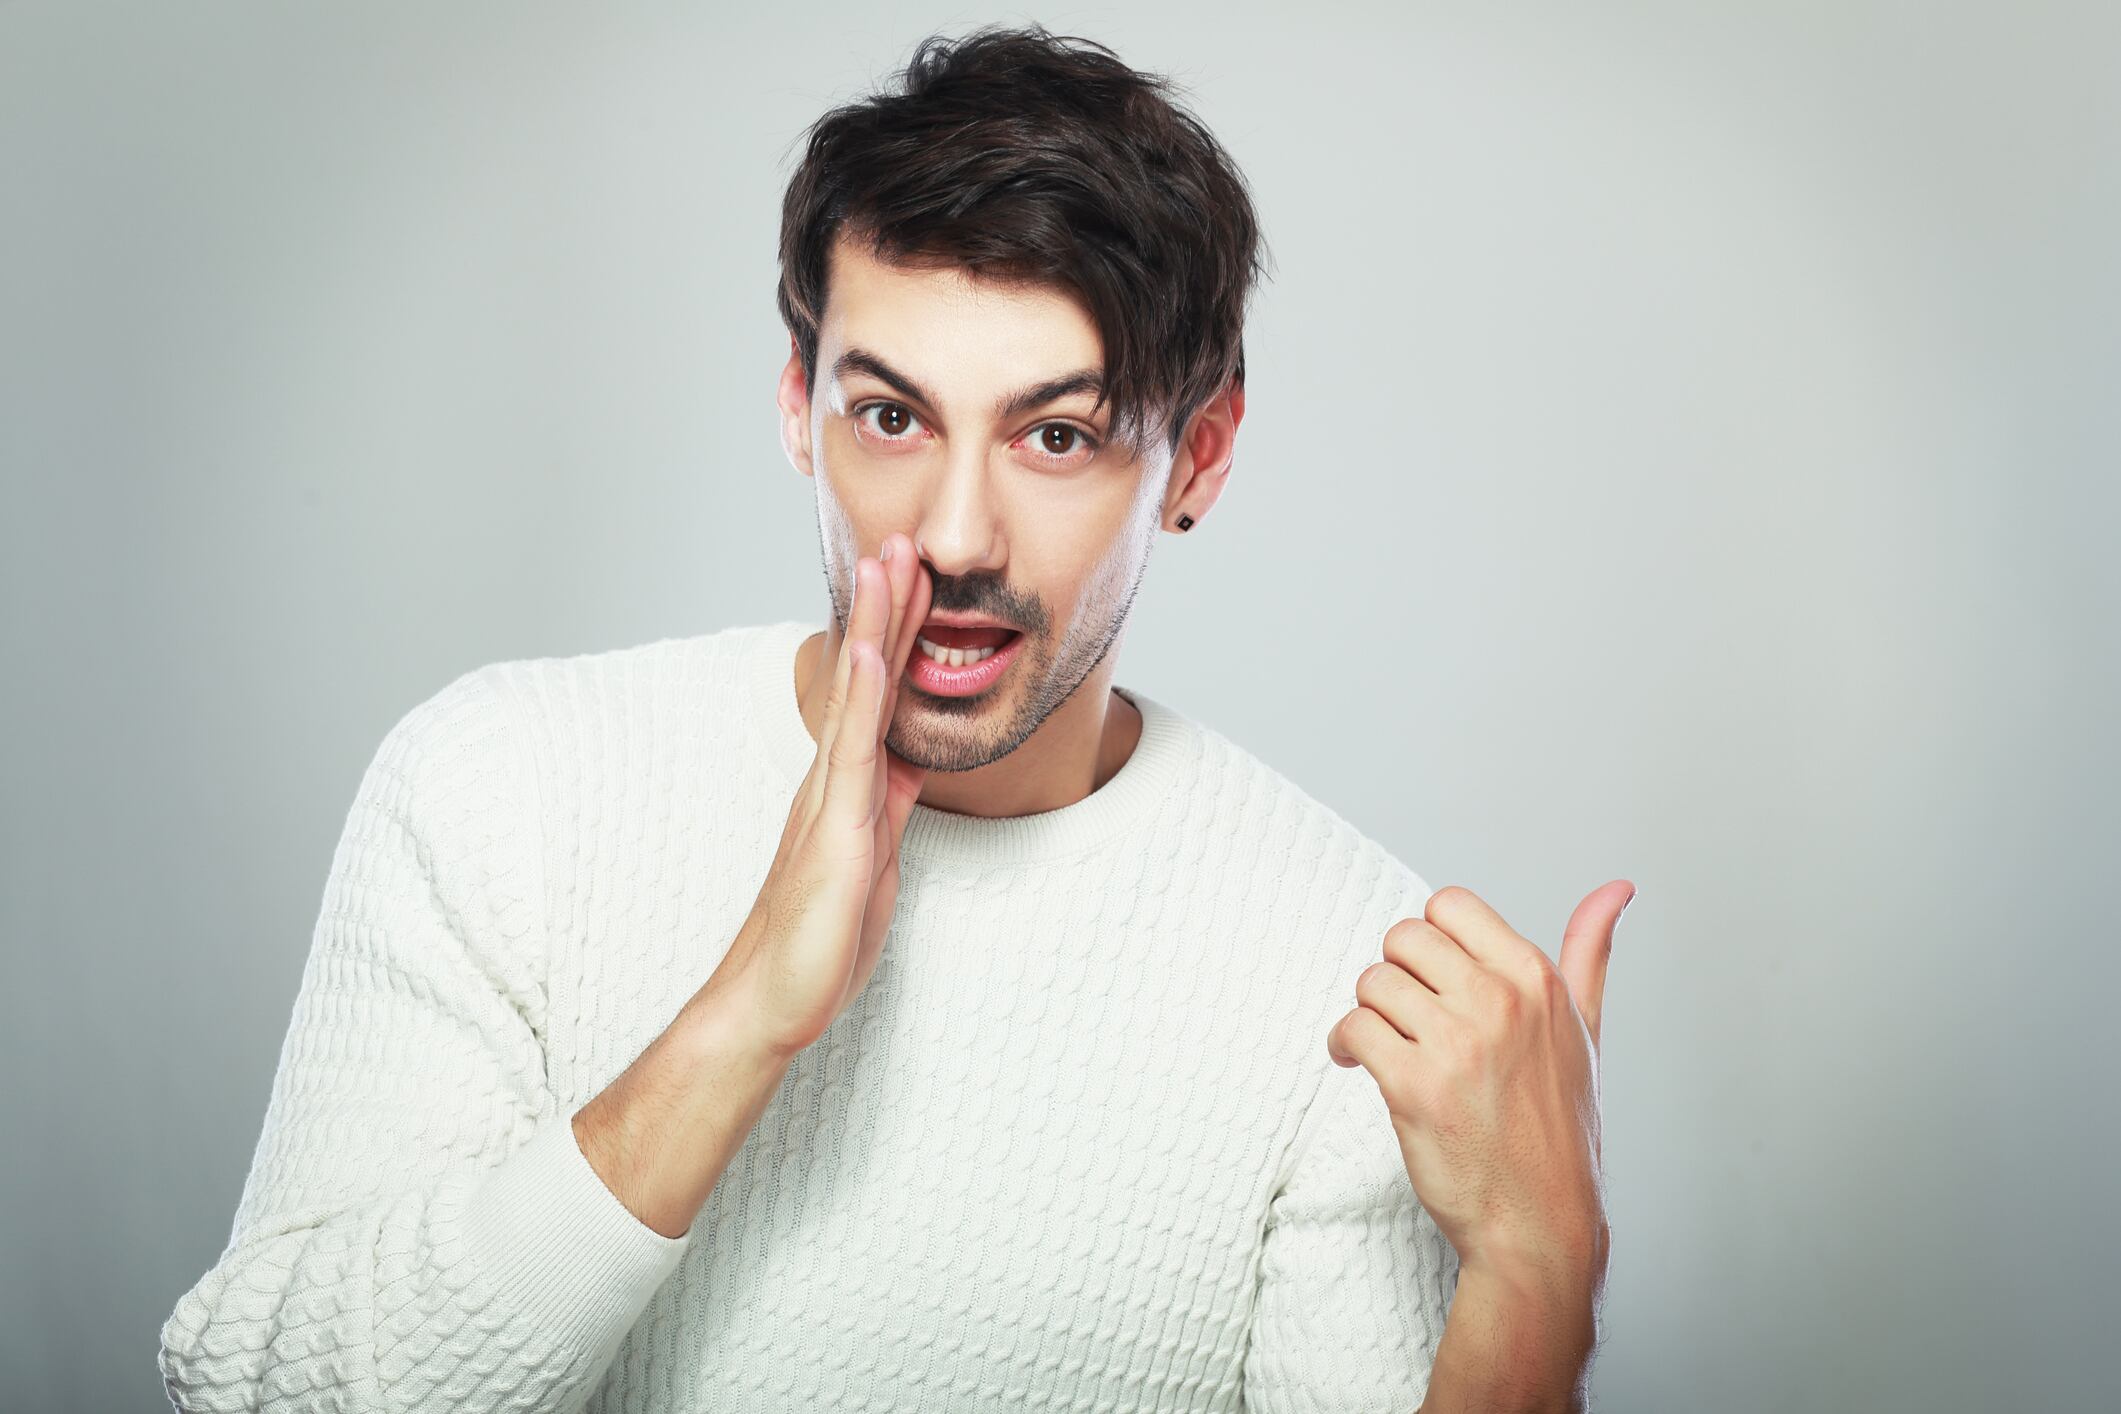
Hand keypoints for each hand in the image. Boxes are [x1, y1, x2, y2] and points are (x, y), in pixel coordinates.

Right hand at [712, 532, 932, 1059]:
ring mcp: (830, 796)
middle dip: (887, 608)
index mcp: (849, 786)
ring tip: (885, 563)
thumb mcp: (873, 859)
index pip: (881, 696)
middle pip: (867, 677)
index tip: (915, 581)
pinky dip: (860, 695)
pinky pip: (849, 748)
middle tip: (900, 541)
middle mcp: (834, 778)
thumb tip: (908, 764)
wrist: (772, 998)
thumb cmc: (818, 939)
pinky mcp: (833, 826)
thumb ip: (886, 807)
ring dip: (873, 626)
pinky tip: (867, 650)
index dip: (898, 637)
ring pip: (857, 694)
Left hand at [1326, 880, 1630, 1284]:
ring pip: (1373, 981)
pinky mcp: (1413, 1086)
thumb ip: (1589, 953)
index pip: (1450, 904)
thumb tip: (1616, 887)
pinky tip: (1358, 1064)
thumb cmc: (1560, 1130)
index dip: (1430, 941)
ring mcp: (1457, 1043)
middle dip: (1396, 975)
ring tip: (1385, 1044)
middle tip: (1406, 1016)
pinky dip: (1343, 1044)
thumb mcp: (1585, 1031)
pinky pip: (1352, 1027)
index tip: (1433, 979)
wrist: (1539, 1224)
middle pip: (1403, 937)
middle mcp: (1500, 1002)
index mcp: (1537, 980)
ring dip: (1369, 1013)